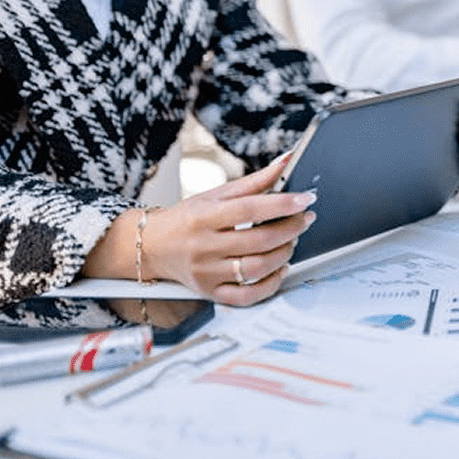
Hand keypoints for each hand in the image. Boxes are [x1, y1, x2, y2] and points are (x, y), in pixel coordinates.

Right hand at [88, 154, 317, 306]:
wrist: (151, 246)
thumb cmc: (187, 219)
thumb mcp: (216, 193)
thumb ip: (255, 181)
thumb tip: (286, 161)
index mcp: (204, 217)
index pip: (250, 209)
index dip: (282, 204)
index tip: (306, 199)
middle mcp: (204, 246)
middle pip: (258, 240)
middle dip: (291, 228)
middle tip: (305, 219)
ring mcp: (206, 273)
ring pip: (256, 268)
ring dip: (284, 253)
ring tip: (292, 240)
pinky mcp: (210, 292)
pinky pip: (246, 296)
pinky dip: (270, 284)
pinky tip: (280, 269)